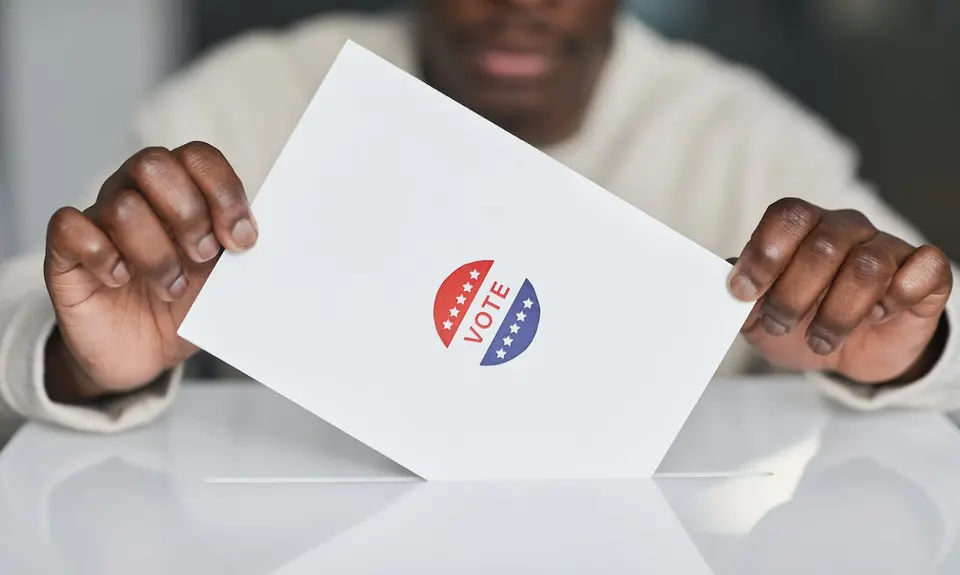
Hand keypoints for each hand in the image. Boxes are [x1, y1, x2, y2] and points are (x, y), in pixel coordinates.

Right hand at [43, 142, 256, 401]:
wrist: (143, 354)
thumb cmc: (186, 307)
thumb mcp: (224, 280)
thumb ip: (240, 253)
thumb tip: (263, 241)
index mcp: (181, 191)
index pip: (199, 157)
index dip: (224, 192)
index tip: (241, 241)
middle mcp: (137, 193)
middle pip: (153, 164)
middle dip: (188, 214)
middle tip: (202, 256)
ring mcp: (99, 219)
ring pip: (122, 205)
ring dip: (157, 254)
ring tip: (172, 287)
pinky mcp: (65, 250)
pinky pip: (70, 227)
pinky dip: (104, 257)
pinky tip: (120, 280)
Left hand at [729, 198, 951, 383]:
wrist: (854, 355)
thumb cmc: (804, 324)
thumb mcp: (760, 318)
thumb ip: (741, 301)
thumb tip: (722, 285)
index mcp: (804, 227)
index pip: (787, 216)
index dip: (763, 253)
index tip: (743, 291)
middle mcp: (846, 228)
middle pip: (822, 246)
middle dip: (793, 296)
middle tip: (780, 325)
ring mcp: (888, 248)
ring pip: (866, 268)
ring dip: (836, 314)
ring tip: (821, 339)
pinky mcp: (926, 273)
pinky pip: (921, 271)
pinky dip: (896, 299)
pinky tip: (878, 316)